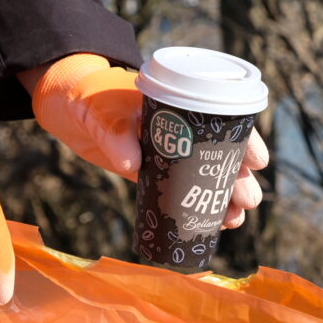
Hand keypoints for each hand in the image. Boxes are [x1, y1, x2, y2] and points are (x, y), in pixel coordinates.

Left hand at [22, 54, 268, 226]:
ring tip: (234, 220)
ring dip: (224, 200)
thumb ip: (115, 132)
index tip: (257, 163)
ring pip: (206, 179)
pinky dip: (197, 210)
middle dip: (239, 180)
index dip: (245, 141)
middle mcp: (183, 131)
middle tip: (247, 202)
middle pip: (222, 156)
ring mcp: (170, 155)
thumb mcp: (103, 109)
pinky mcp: (153, 175)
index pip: (224, 121)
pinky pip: (183, 194)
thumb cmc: (90, 96)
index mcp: (182, 107)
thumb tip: (132, 161)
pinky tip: (213, 227)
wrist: (66, 106)